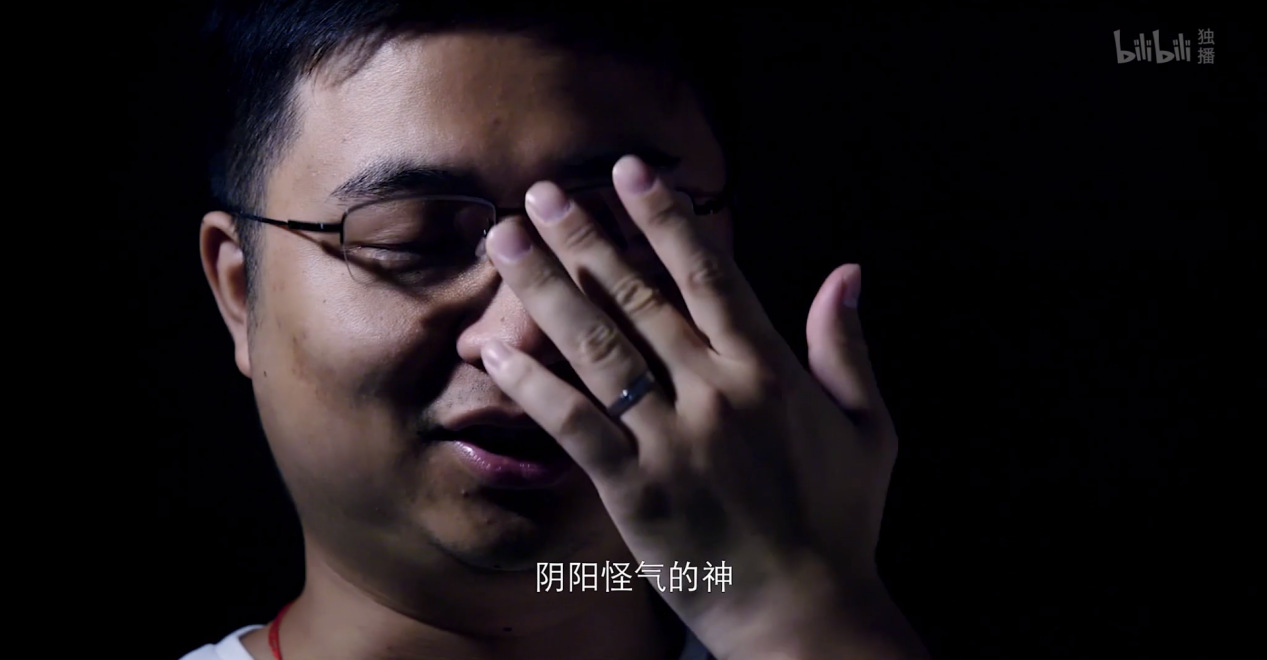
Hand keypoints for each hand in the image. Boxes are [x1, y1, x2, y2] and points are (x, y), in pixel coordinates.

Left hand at [480, 156, 923, 658]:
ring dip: (544, 289)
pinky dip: (532, 385)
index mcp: (770, 369)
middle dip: (585, 237)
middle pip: (638, 296)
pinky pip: (573, 424)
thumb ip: (847, 346)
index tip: (630, 172)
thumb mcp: (869, 428)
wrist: (807, 613)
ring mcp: (671, 438)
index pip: (709, 274)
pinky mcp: (634, 488)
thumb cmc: (840, 520)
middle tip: (540, 193)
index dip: (665, 217)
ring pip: (596, 346)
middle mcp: (716, 391)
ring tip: (504, 244)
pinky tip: (495, 351)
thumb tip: (847, 272)